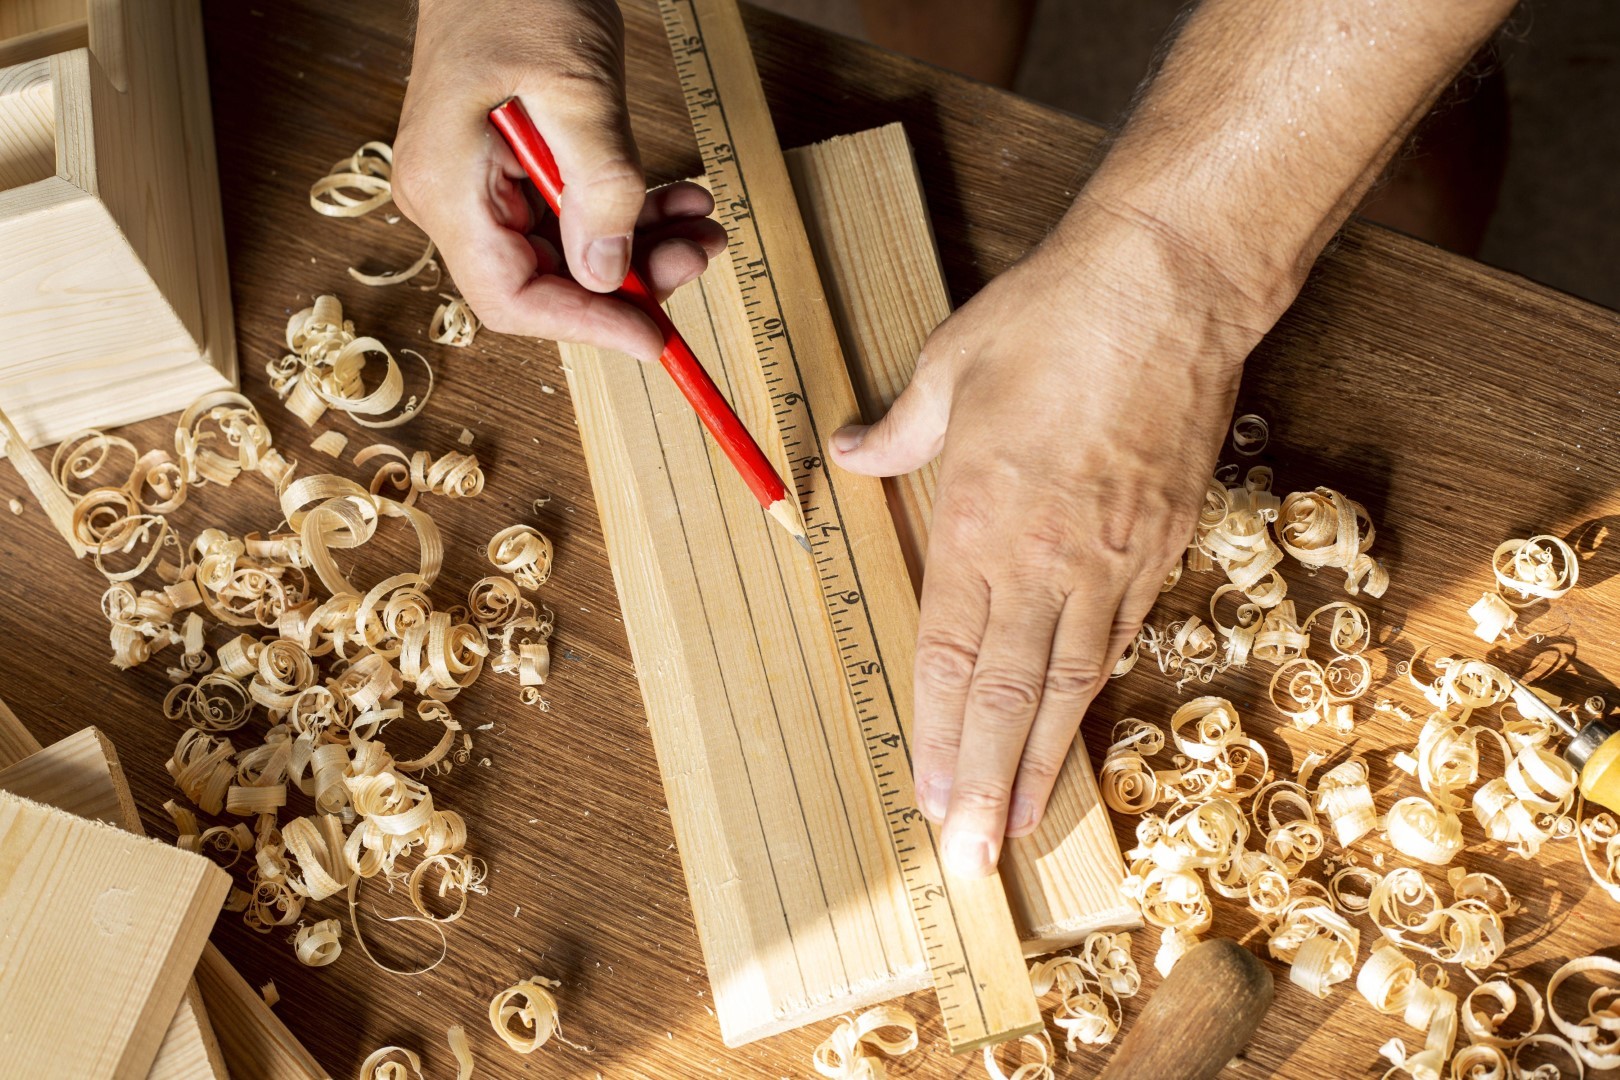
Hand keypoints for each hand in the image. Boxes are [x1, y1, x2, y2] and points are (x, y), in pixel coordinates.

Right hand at [393, 0, 726, 360]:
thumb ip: (598, 181)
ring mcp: (480, 188)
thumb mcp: (574, 83)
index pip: (511, 299)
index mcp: (446, 187)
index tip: (654, 336)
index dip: (587, 327)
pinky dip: (629, 214)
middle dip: (630, 281)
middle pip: (545, 284)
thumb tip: (606, 272)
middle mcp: (453, 199)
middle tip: (699, 254)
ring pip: (568, 254)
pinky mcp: (511, 172)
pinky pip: (572, 216)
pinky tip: (679, 201)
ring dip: (642, 248)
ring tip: (702, 225)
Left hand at [831, 198, 1267, 876]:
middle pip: (1011, 694)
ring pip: (1073, 681)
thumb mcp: (949, 368)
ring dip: (1045, 759)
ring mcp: (1112, 557)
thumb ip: (897, 432)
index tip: (929, 799)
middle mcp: (1047, 558)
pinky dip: (1095, 691)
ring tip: (1024, 824)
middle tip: (975, 859)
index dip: (938, 737)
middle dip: (989, 784)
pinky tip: (1077, 725)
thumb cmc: (1051, 317)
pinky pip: (1122, 636)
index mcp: (980, 520)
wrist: (1170, 284)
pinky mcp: (1161, 543)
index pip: (950, 657)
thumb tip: (848, 453)